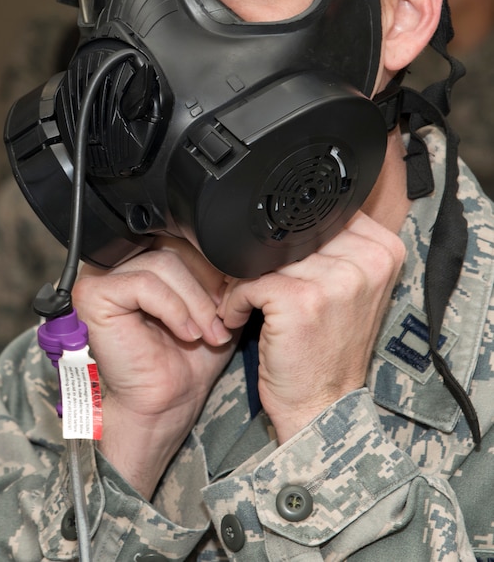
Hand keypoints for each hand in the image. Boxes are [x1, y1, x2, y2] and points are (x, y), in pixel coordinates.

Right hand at [72, 237, 235, 496]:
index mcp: (143, 252)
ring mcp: (101, 274)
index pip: (182, 232)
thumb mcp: (216, 300)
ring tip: (207, 332)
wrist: (166, 402)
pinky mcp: (94, 294)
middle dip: (207, 282)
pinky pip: (145, 284)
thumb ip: (221, 267)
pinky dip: (174, 309)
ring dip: (195, 301)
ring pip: (164, 262)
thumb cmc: (188, 356)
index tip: (231, 296)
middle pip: (174, 243)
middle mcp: (117, 257)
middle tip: (222, 317)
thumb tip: (240, 243)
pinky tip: (186, 333)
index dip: (213, 262)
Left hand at [218, 212, 405, 442]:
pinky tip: (238, 319)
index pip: (323, 214)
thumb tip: (294, 210)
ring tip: (245, 304)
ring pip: (267, 256)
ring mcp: (335, 280)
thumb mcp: (352, 290)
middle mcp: (366, 261)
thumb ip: (337, 247)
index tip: (284, 266)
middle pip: (293, 234)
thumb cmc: (332, 350)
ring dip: (244, 281)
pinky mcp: (301, 300)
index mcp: (384, 250)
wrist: (324, 409)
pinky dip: (234, 301)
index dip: (293, 237)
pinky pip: (249, 281)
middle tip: (255, 288)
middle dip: (264, 259)